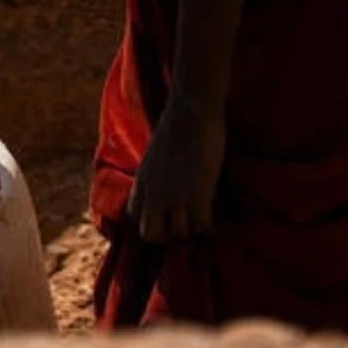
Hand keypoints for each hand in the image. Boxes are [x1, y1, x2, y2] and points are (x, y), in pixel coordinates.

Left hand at [128, 91, 225, 242]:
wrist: (190, 112)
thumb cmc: (176, 125)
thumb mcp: (154, 154)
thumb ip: (154, 174)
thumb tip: (162, 183)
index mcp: (141, 181)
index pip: (133, 216)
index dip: (149, 219)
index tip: (164, 216)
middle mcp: (153, 194)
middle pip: (150, 234)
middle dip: (166, 235)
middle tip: (182, 223)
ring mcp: (175, 197)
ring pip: (179, 234)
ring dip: (191, 228)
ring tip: (200, 217)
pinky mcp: (198, 196)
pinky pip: (202, 228)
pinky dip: (209, 226)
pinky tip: (214, 215)